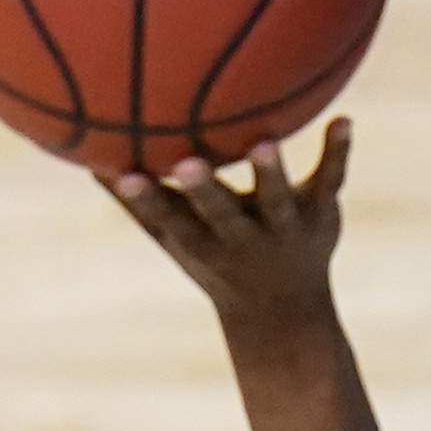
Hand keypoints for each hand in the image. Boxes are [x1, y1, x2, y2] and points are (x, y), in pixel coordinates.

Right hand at [105, 119, 349, 325]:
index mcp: (204, 242)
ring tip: (265, 143)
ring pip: (277, 200)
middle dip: (205, 193)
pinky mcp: (321, 211)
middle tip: (188, 164)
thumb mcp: (174, 238)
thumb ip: (137, 201)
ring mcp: (284, 226)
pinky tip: (343, 119)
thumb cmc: (215, 261)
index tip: (126, 174)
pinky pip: (330, 179)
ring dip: (271, 174)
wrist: (282, 310)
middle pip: (221, 215)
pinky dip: (337, 151)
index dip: (149, 200)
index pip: (171, 221)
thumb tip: (87, 156)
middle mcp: (243, 237)